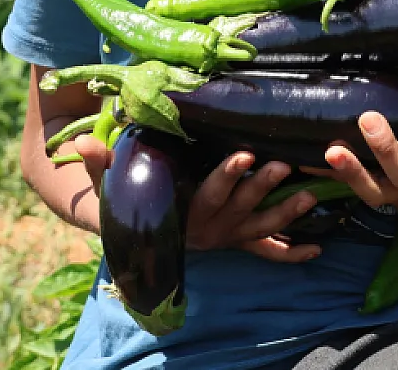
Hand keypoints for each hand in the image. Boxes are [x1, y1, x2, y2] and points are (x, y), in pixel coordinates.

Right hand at [62, 140, 317, 262]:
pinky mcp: (238, 242)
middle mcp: (209, 228)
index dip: (228, 175)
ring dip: (286, 215)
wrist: (137, 239)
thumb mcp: (110, 185)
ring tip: (310, 196)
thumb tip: (80, 144)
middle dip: (263, 188)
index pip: (208, 191)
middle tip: (285, 164)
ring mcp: (227, 237)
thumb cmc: (126, 203)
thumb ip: (99, 165)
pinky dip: (291, 253)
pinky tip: (317, 248)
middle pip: (240, 208)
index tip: (246, 154)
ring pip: (259, 228)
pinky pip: (266, 253)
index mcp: (184, 211)